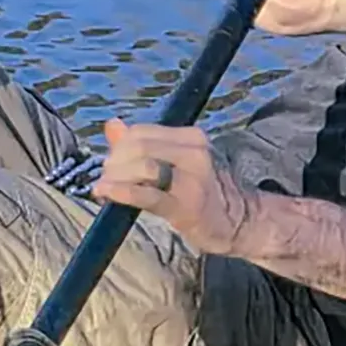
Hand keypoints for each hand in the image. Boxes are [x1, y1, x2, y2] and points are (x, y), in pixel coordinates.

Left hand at [91, 120, 253, 256]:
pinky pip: (146, 194)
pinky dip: (120, 191)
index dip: (118, 146)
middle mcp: (194, 152)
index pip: (141, 131)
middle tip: (105, 178)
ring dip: (115, 177)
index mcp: (191, 138)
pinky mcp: (185, 205)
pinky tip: (105, 193)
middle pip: (138, 146)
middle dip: (113, 162)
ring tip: (104, 189)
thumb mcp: (177, 161)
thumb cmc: (203, 191)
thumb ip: (142, 143)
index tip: (109, 164)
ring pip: (141, 166)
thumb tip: (112, 125)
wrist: (240, 221)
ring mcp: (191, 178)